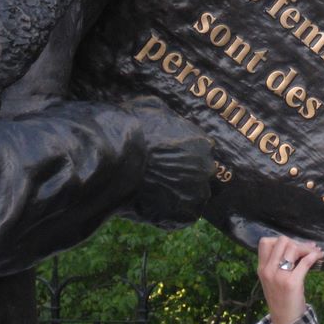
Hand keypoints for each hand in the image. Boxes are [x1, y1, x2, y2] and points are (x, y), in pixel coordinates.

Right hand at [123, 97, 213, 229]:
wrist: (117, 160)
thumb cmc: (131, 131)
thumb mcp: (151, 107)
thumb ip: (167, 115)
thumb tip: (166, 115)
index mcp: (202, 142)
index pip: (199, 151)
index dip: (181, 157)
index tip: (166, 160)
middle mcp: (207, 167)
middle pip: (199, 175)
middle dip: (183, 177)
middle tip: (160, 179)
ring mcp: (199, 193)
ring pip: (192, 197)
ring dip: (177, 196)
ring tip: (153, 195)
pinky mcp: (186, 215)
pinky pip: (181, 217)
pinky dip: (169, 215)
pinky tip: (151, 207)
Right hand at [257, 235, 323, 323]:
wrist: (285, 322)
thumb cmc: (281, 299)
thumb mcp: (272, 280)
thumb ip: (277, 263)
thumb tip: (297, 244)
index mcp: (262, 269)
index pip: (265, 242)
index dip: (280, 240)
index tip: (292, 246)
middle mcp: (268, 271)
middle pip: (282, 241)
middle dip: (297, 242)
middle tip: (307, 249)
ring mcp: (279, 277)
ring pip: (293, 248)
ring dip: (307, 248)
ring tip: (315, 252)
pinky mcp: (292, 283)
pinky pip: (305, 262)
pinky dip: (314, 256)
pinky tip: (319, 256)